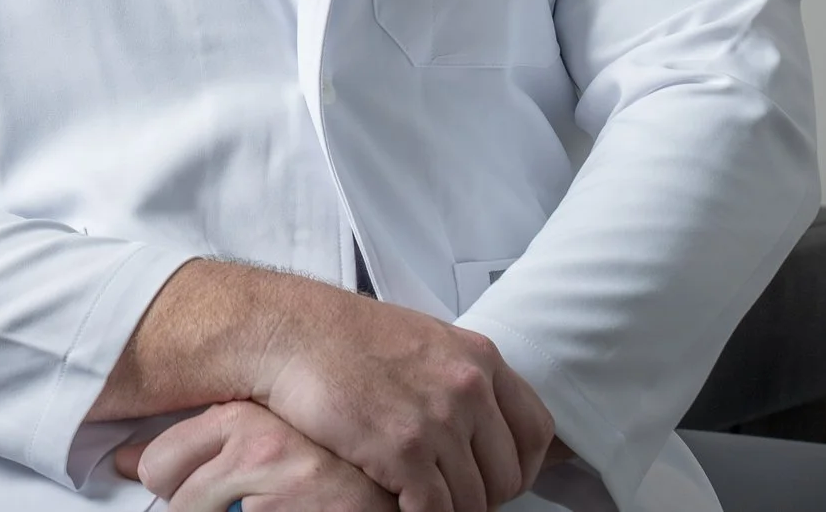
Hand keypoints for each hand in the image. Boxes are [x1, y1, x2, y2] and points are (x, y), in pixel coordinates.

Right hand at [91, 261, 557, 511]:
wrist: (288, 332)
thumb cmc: (343, 337)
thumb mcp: (422, 340)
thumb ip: (459, 377)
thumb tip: (482, 418)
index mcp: (478, 358)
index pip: (537, 432)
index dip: (519, 466)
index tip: (497, 478)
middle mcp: (468, 387)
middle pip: (507, 474)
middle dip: (482, 495)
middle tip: (451, 495)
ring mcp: (439, 420)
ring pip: (472, 500)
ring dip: (448, 508)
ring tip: (420, 499)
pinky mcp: (403, 450)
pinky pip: (435, 510)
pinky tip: (400, 503)